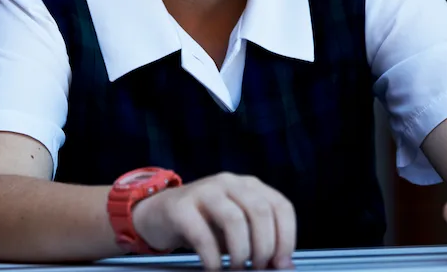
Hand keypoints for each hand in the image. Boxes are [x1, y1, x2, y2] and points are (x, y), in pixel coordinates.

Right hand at [131, 172, 295, 269]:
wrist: (158, 214)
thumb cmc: (205, 225)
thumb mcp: (235, 230)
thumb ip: (258, 242)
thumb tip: (284, 267)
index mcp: (249, 186)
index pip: (281, 206)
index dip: (287, 237)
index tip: (282, 262)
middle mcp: (230, 182)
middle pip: (260, 211)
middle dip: (264, 246)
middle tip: (258, 268)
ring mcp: (205, 191)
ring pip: (234, 219)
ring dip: (241, 251)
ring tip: (237, 268)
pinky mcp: (181, 206)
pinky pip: (202, 234)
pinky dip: (213, 257)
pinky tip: (214, 268)